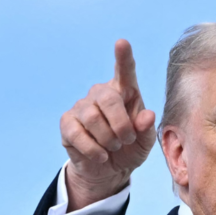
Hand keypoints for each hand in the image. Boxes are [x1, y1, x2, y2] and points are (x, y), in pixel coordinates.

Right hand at [60, 39, 155, 210]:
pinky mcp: (67, 122)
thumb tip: (147, 115)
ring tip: (113, 148)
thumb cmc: (129, 149)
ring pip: (92, 118)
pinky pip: (77, 133)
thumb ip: (147, 129)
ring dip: (107, 139)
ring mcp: (82, 106)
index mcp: (125, 92)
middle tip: (126, 140)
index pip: (125, 71)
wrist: (108, 171)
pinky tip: (100, 155)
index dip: (123, 57)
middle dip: (121, 125)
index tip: (122, 43)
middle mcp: (101, 94)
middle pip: (108, 99)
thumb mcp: (144, 143)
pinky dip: (93, 149)